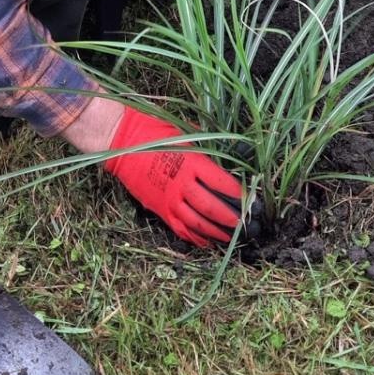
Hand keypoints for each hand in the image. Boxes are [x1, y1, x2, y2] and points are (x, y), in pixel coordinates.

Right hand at [103, 109, 242, 247]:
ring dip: (216, 232)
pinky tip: (206, 241)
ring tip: (231, 237)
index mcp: (191, 162)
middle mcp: (182, 184)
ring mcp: (170, 199)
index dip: (237, 194)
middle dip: (231, 218)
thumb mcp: (185, 134)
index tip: (251, 200)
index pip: (221, 182)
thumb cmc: (154, 133)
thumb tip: (229, 154)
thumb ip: (206, 149)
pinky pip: (180, 228)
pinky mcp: (159, 208)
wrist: (122, 143)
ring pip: (197, 223)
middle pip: (211, 207)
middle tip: (246, 225)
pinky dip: (195, 237)